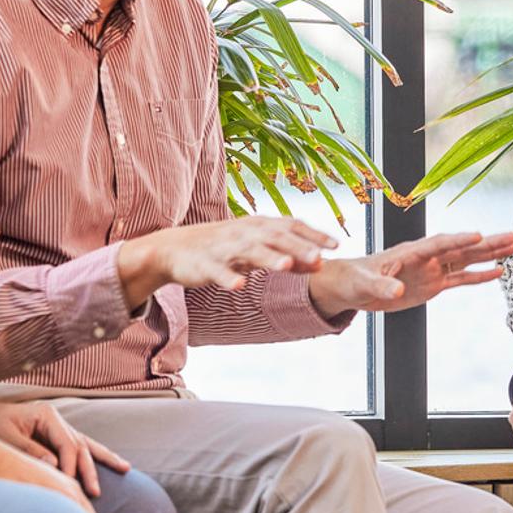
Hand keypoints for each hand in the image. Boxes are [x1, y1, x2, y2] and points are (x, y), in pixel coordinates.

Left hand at [0, 394, 130, 497]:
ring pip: (86, 444)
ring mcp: (58, 425)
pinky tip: (111, 462)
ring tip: (125, 468)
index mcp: (46, 415)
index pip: (66, 444)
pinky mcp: (55, 434)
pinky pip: (79, 445)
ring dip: (103, 459)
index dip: (70, 466)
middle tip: (94, 492)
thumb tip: (55, 465)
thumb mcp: (7, 438)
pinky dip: (94, 455)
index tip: (69, 485)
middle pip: (80, 445)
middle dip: (88, 469)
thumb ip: (31, 450)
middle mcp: (56, 418)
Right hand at [118, 216, 337, 306]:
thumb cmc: (224, 247)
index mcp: (259, 226)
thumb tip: (322, 262)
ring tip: (286, 267)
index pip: (291, 226)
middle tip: (319, 258)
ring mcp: (224, 248)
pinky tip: (239, 286)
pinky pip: (218, 272)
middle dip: (297, 247)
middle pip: (275, 238)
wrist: (175, 249)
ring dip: (268, 258)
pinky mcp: (204, 264)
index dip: (314, 235)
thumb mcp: (258, 249)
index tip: (337, 245)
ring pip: (249, 252)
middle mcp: (244, 233)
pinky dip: (228, 278)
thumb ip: (289, 255)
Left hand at [308, 232, 512, 315]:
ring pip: (466, 259)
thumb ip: (381, 287)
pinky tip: (499, 272)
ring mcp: (432, 269)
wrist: (351, 286)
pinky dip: (479, 276)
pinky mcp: (433, 284)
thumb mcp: (364, 285)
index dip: (457, 240)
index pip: (438, 243)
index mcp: (409, 252)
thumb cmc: (354, 280)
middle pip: (460, 247)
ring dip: (489, 254)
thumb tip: (397, 292)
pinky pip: (461, 279)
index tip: (478, 235)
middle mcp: (426, 257)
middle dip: (486, 243)